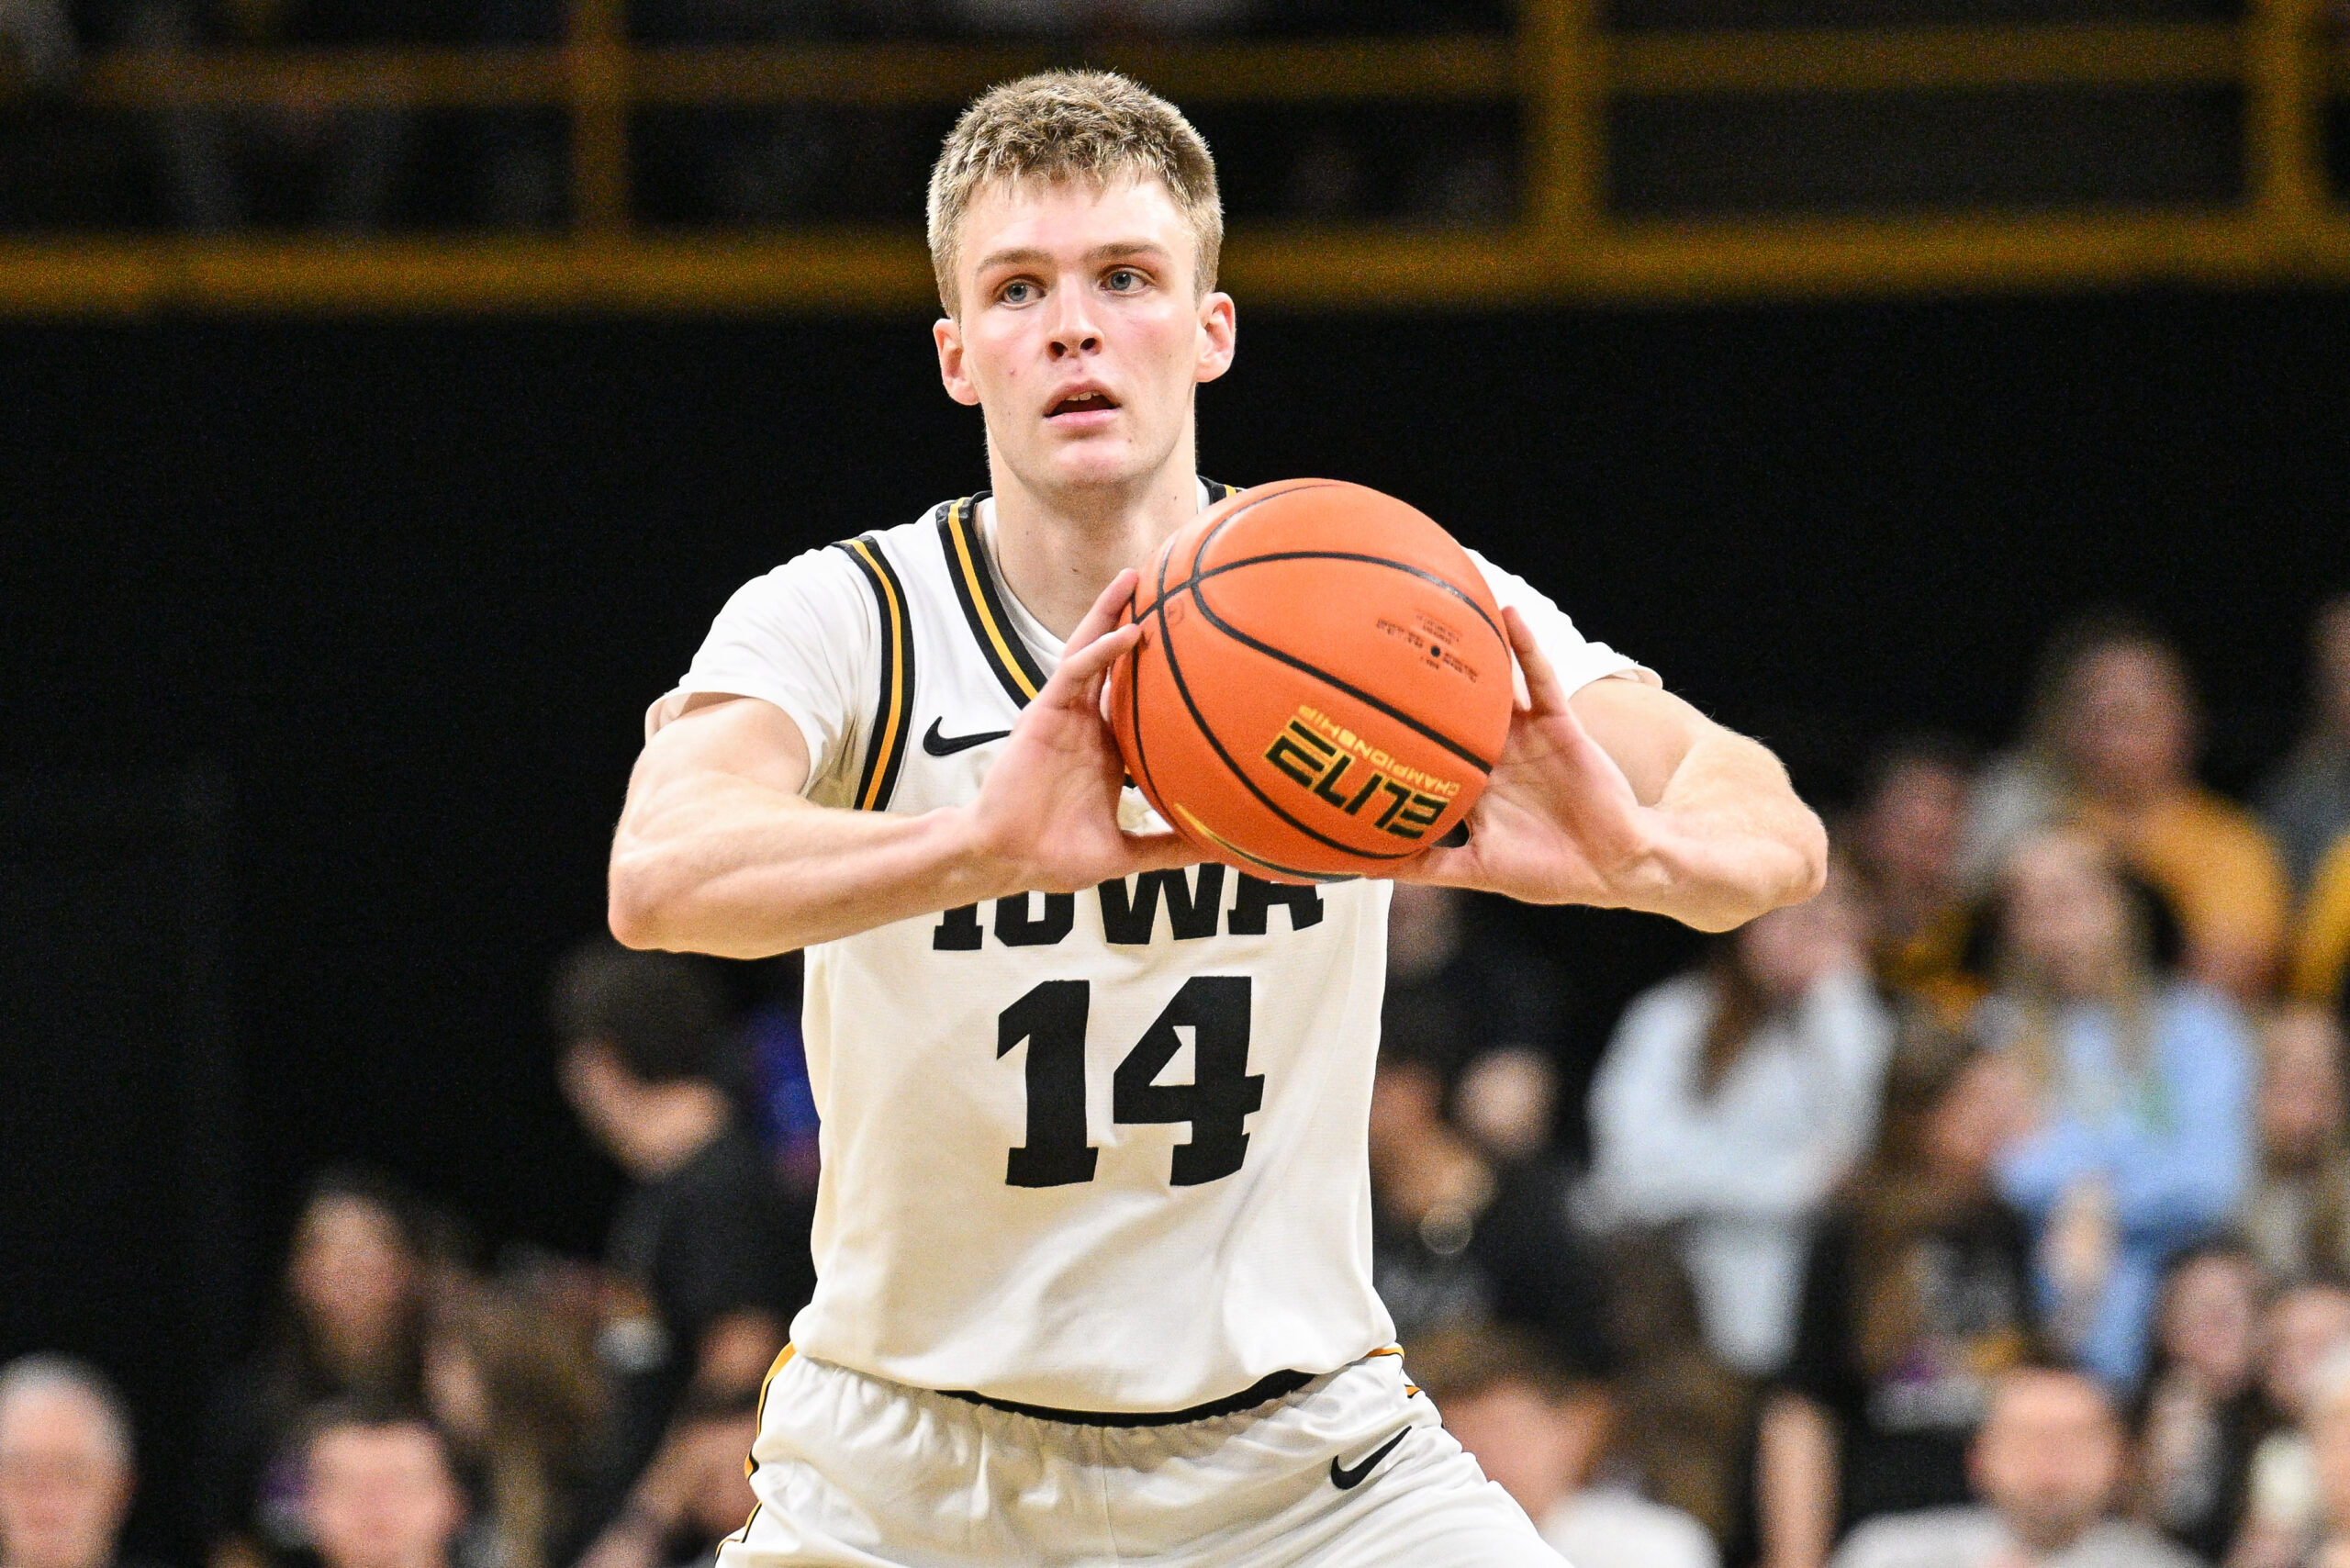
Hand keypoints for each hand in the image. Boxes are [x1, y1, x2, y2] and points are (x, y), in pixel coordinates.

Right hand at [952, 570, 1196, 896]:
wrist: (1010, 859)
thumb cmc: (1058, 856)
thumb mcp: (1126, 852)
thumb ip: (1169, 848)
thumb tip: (1222, 852)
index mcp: (1107, 748)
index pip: (1137, 697)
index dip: (1160, 671)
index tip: (1198, 649)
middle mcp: (1087, 722)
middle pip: (1113, 661)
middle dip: (1133, 622)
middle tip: (1169, 586)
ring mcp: (1065, 713)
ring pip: (1090, 650)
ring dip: (1110, 613)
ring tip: (1136, 577)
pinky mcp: (1044, 711)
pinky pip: (1074, 671)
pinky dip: (1101, 650)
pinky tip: (1130, 632)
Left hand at [1396, 606, 1662, 906]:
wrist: (1613, 864)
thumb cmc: (1549, 871)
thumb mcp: (1479, 870)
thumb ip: (1428, 867)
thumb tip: (1366, 869)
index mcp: (1473, 785)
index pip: (1427, 753)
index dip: (1395, 734)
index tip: (1351, 712)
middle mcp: (1495, 754)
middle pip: (1453, 711)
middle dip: (1423, 684)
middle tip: (1380, 645)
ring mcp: (1525, 735)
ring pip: (1494, 688)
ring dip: (1474, 652)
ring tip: (1441, 613)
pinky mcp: (1557, 723)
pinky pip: (1541, 679)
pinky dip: (1526, 648)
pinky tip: (1509, 615)